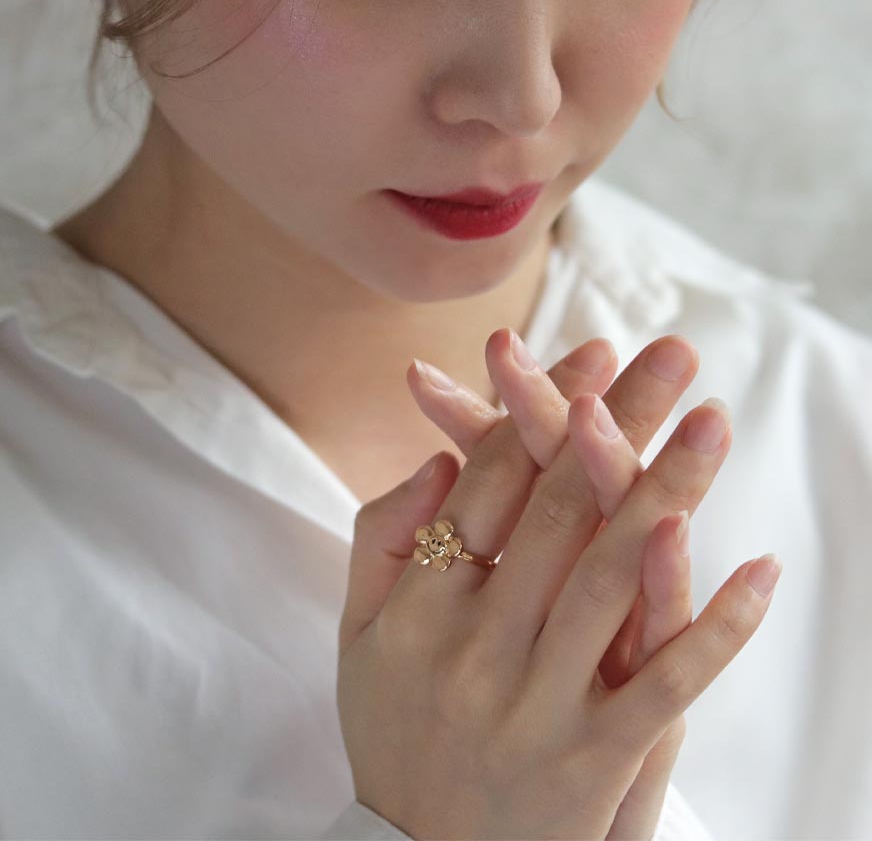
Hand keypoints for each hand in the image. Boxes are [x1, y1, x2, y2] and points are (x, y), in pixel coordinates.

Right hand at [338, 332, 779, 838]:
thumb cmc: (393, 730)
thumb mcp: (355, 634)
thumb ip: (380, 538)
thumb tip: (440, 459)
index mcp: (417, 607)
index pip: (487, 484)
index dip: (539, 413)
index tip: (593, 356)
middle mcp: (474, 645)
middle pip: (558, 511)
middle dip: (618, 423)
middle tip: (672, 357)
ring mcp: (535, 703)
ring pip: (610, 579)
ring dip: (669, 492)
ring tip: (712, 422)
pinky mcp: (591, 760)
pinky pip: (662, 686)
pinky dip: (715, 627)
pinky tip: (761, 570)